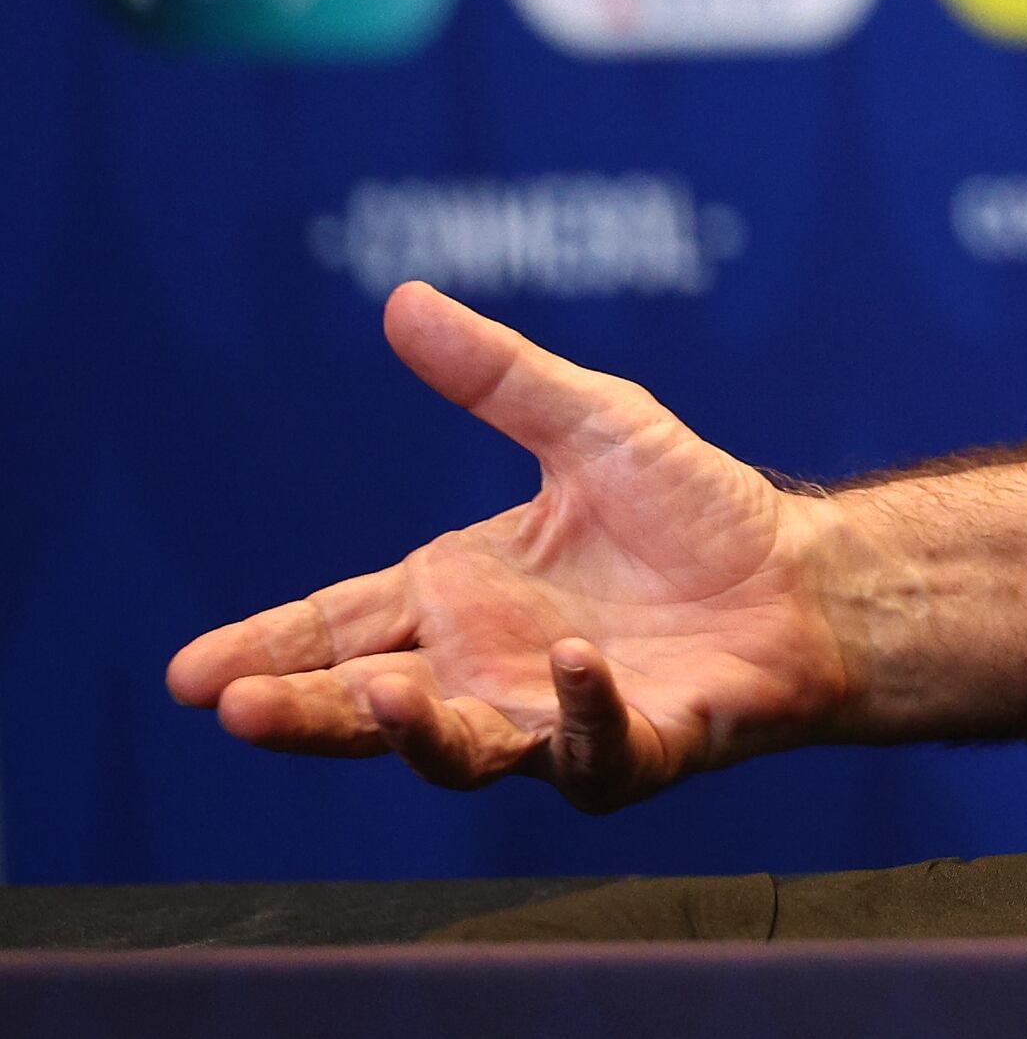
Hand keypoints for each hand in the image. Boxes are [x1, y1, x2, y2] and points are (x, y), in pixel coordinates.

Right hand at [164, 281, 856, 809]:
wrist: (807, 574)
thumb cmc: (696, 510)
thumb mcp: (592, 424)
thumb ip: (498, 377)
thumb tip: (404, 299)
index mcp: (458, 597)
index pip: (337, 629)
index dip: (266, 651)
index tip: (192, 675)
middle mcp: (485, 671)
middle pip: (368, 706)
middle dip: (303, 711)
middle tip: (237, 709)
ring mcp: (549, 722)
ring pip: (458, 751)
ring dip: (416, 732)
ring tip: (380, 698)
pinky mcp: (628, 754)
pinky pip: (590, 753)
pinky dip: (581, 715)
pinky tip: (579, 669)